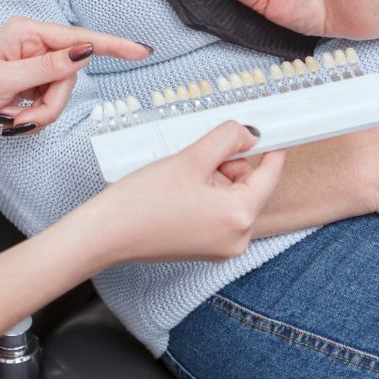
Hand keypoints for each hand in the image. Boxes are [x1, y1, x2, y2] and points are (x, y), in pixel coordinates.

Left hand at [0, 18, 150, 145]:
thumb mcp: (4, 82)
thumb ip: (47, 67)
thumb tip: (83, 51)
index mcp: (26, 33)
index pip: (79, 39)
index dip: (113, 45)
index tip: (142, 50)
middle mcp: (31, 43)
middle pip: (70, 76)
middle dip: (51, 104)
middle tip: (22, 117)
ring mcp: (30, 64)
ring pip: (61, 93)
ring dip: (40, 114)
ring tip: (11, 118)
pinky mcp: (27, 82)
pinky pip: (48, 102)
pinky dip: (33, 116)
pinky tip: (11, 117)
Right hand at [95, 122, 286, 264]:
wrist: (107, 233)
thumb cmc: (143, 202)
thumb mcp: (191, 158)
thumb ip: (227, 140)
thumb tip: (249, 134)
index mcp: (240, 216)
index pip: (270, 175)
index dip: (270, 147)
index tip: (272, 131)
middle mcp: (238, 238)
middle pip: (249, 185)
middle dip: (227, 165)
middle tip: (198, 158)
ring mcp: (222, 246)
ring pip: (232, 196)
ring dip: (214, 179)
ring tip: (182, 178)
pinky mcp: (207, 247)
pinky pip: (220, 211)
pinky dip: (206, 194)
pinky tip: (180, 191)